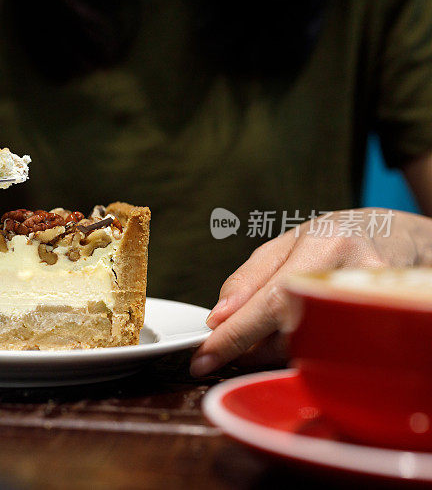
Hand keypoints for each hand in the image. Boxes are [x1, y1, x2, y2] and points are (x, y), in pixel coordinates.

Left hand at [190, 209, 423, 375]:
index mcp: (325, 247)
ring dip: (275, 351)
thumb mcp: (282, 246)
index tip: (203, 358)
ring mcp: (374, 309)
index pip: (272, 302)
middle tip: (239, 340)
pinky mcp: (382, 331)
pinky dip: (301, 354)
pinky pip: (328, 359)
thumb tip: (218, 319)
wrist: (396, 241)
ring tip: (272, 329)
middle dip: (252, 346)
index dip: (235, 335)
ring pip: (307, 353)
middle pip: (289, 335)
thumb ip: (246, 280)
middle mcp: (353, 277)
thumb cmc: (330, 242)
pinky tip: (299, 336)